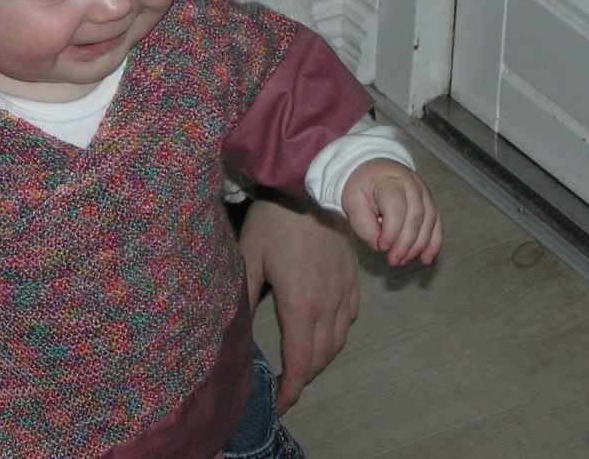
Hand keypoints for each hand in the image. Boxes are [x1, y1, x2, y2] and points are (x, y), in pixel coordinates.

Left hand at [240, 194, 358, 412]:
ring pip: (339, 340)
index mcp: (300, 303)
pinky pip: (350, 318)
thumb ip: (244, 297)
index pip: (300, 362)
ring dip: (321, 358)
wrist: (311, 185)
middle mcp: (328, 304)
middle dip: (303, 377)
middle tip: (285, 386)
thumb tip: (235, 333)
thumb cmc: (274, 220)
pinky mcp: (353, 278)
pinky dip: (337, 335)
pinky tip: (322, 333)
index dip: (291, 389)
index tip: (279, 403)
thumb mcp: (248, 256)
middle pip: (321, 357)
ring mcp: (344, 291)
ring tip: (300, 364)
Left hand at [341, 159, 442, 266]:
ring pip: (429, 223)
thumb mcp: (352, 201)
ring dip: (417, 247)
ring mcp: (424, 192)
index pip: (397, 210)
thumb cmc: (361, 187)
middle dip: (405, 244)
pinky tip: (426, 258)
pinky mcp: (430, 202)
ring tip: (402, 260)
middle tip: (393, 260)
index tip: (380, 246)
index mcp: (390, 180)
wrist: (372, 170)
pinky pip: (437, 224)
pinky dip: (433, 243)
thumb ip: (363, 224)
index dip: (391, 233)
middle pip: (415, 218)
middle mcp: (412, 184)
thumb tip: (380, 245)